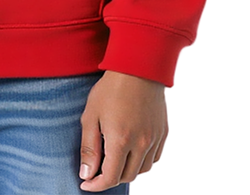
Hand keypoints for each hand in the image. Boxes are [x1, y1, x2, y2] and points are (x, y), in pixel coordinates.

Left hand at [78, 70, 167, 189]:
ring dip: (127, 171)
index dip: (96, 185)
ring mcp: (154, 139)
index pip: (110, 178)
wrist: (137, 66)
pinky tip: (131, 150)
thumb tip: (86, 174)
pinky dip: (142, 161)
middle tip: (97, 169)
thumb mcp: (91, 115)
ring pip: (142, 170)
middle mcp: (141, 144)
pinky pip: (153, 158)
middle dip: (110, 178)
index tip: (86, 184)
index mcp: (121, 140)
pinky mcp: (163, 132)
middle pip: (126, 176)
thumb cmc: (110, 88)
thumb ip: (89, 148)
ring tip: (113, 159)